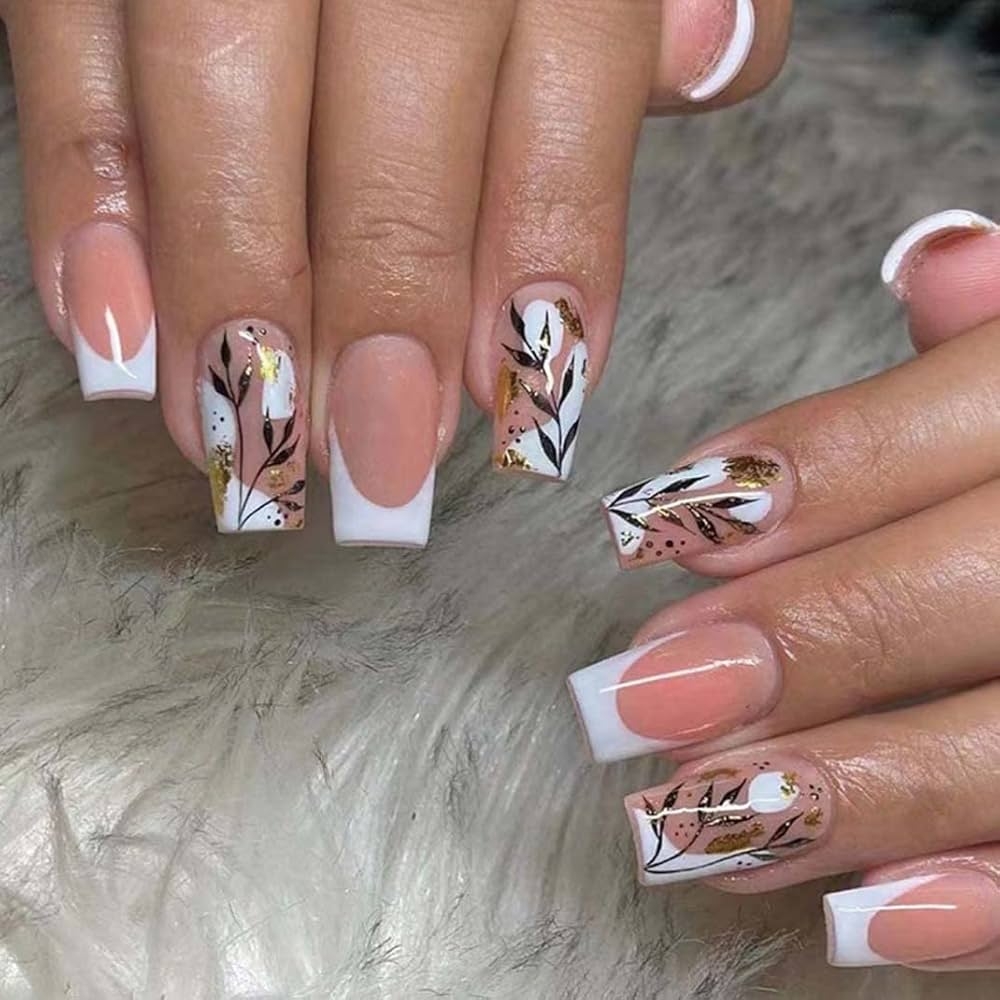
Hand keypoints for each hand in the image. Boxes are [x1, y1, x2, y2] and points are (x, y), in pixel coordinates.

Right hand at [4, 0, 790, 539]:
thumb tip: (703, 62)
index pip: (564, 89)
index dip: (542, 263)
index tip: (525, 421)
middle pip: (393, 110)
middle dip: (383, 306)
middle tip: (376, 472)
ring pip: (219, 84)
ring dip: (228, 285)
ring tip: (237, 444)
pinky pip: (64, 41)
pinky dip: (84, 193)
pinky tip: (103, 328)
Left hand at [569, 209, 999, 970]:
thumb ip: (990, 350)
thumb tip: (942, 256)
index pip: (969, 411)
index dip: (816, 470)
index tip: (657, 523)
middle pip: (981, 583)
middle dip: (804, 640)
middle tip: (635, 698)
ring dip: (853, 786)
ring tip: (693, 823)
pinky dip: (980, 900)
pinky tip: (858, 921)